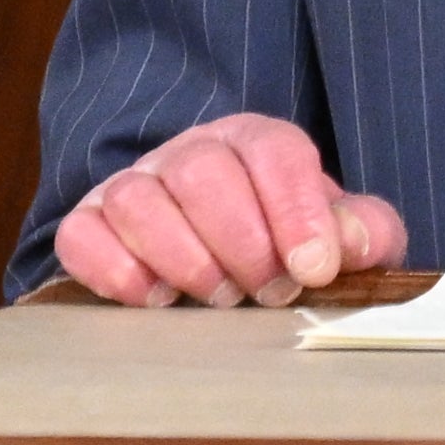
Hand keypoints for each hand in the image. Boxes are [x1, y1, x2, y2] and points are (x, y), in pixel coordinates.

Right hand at [47, 113, 404, 306]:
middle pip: (202, 172)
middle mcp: (188, 155)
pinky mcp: (88, 225)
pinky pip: (82, 236)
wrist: (222, 265)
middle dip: (242, 242)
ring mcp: (132, 186)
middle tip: (269, 292)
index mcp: (254, 142)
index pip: (273, 151)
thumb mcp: (338, 239)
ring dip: (184, 259)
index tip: (314, 269)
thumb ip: (362, 235)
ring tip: (219, 300)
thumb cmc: (285, 248)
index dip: (297, 211)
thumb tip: (351, 244)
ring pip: (137, 200)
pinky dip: (117, 271)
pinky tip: (158, 301)